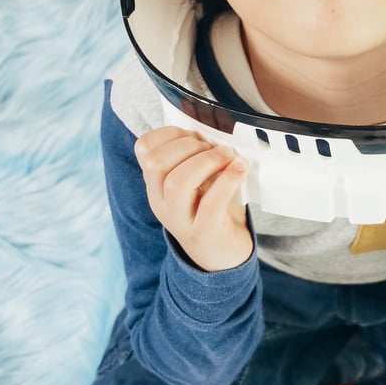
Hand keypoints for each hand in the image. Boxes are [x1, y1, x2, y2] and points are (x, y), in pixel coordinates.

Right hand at [134, 126, 251, 271]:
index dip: (170, 134)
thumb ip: (197, 156)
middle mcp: (161, 203)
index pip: (144, 149)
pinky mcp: (204, 232)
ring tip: (228, 158)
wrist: (223, 257)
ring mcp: (180, 220)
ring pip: (177, 182)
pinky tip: (240, 168)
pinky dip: (229, 179)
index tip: (195, 136)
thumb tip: (213, 127)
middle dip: (189, 146)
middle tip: (215, 150)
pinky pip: (211, 202)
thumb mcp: (199, 181)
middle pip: (157, 163)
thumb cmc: (213, 210)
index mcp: (156, 185)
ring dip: (207, 161)